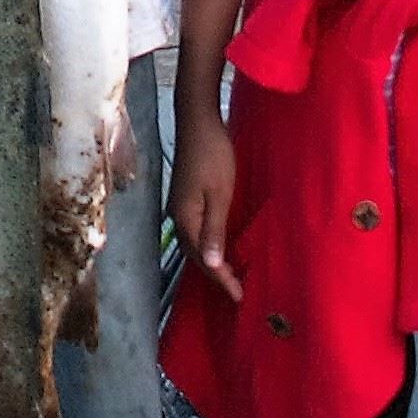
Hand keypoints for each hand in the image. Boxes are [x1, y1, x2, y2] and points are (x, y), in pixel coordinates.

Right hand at [168, 107, 242, 302]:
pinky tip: (217, 244)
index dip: (221, 280)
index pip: (203, 259)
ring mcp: (179, 205)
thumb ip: (214, 230)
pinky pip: (195, 229)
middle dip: (215, 275)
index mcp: (185, 218)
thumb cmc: (212, 155)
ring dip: (210, 260)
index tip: (239, 297)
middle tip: (236, 291)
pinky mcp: (184, 196)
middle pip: (195, 254)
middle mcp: (178, 216)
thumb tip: (212, 265)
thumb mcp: (219, 194)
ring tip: (228, 275)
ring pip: (193, 242)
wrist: (197, 121)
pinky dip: (207, 243)